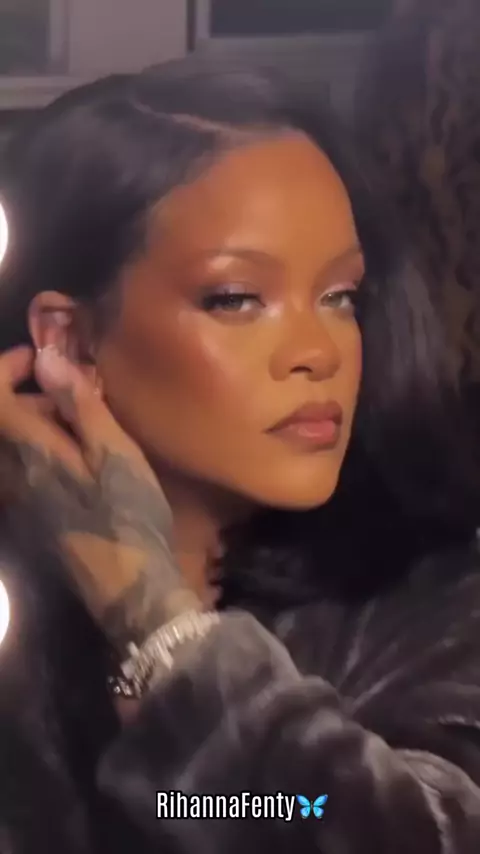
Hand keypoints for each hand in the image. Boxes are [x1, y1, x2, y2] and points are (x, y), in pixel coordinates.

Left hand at [0, 346, 199, 657]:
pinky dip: (39, 451)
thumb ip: (79, 404)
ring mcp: (15, 498)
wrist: (127, 584)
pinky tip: (78, 462)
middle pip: (0, 420)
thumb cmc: (126, 513)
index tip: (40, 358)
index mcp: (27, 449)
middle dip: (28, 395)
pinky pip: (19, 469)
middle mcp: (9, 472)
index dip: (7, 367)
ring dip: (36, 424)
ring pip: (9, 445)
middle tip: (75, 396)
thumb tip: (47, 359)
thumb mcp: (114, 451)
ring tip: (84, 429)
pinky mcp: (27, 517)